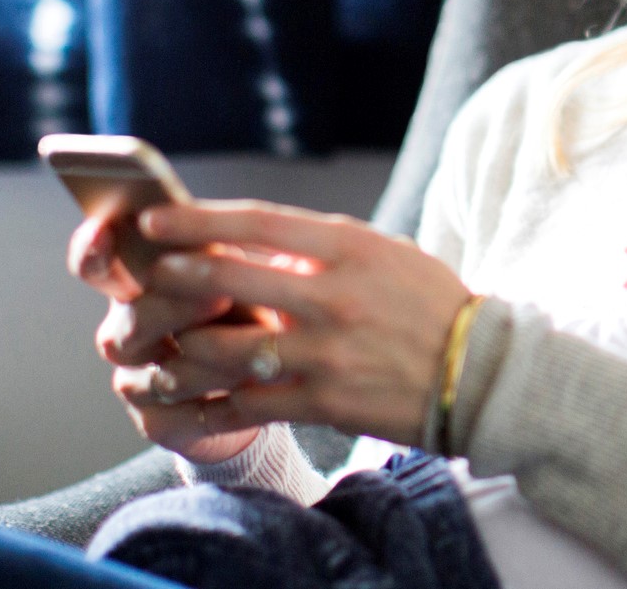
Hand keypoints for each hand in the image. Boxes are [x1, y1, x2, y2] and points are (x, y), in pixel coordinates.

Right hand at [69, 211, 267, 462]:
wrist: (266, 380)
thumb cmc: (248, 312)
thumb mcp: (239, 274)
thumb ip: (216, 254)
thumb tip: (217, 234)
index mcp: (135, 285)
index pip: (95, 264)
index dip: (92, 250)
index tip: (105, 232)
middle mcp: (126, 333)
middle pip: (131, 321)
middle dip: (175, 309)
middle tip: (219, 297)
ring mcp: (136, 381)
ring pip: (162, 373)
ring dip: (212, 361)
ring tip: (257, 350)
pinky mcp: (157, 423)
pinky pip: (177, 418)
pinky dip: (216, 404)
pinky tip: (249, 391)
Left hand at [131, 201, 473, 447]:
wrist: (481, 374)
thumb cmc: (430, 305)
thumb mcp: (385, 255)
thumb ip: (322, 249)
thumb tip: (252, 245)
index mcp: (350, 248)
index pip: (258, 222)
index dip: (197, 220)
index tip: (155, 219)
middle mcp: (333, 296)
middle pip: (231, 280)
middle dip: (175, 278)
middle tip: (145, 278)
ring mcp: (326, 352)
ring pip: (226, 349)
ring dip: (182, 348)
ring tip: (158, 348)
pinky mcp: (324, 402)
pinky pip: (248, 405)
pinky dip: (209, 407)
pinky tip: (186, 406)